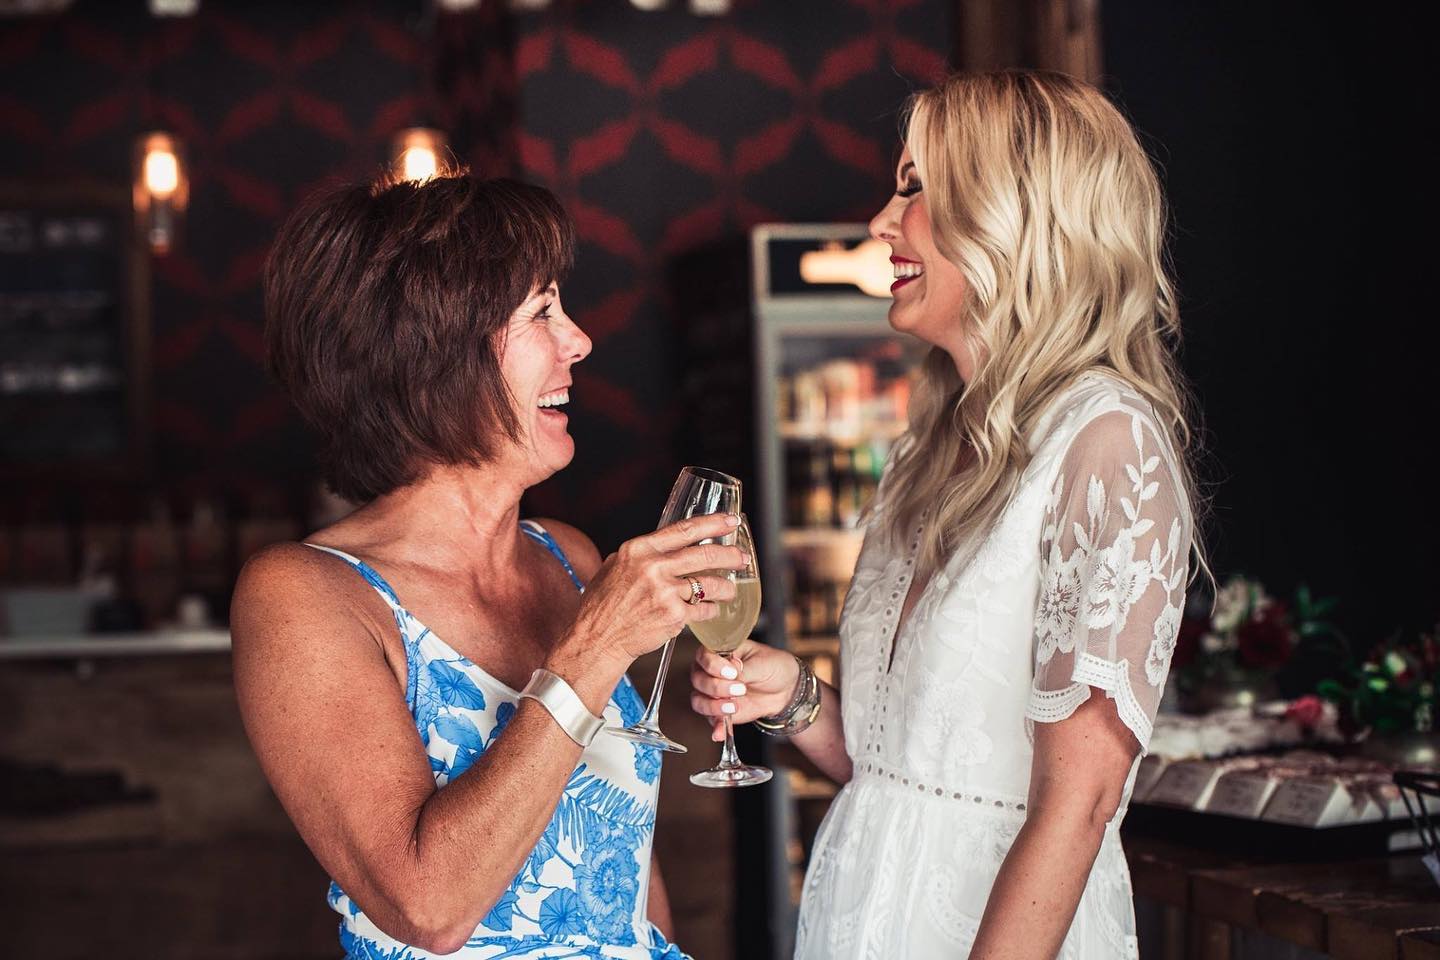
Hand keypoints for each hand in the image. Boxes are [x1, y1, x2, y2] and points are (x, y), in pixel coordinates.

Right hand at [560, 513, 746, 667]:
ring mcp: (664, 592)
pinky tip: (710, 610)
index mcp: (639, 549)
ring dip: (726, 587)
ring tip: (730, 589)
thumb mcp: (615, 566)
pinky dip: (709, 610)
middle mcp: (652, 567)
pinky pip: (702, 610)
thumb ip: (641, 555)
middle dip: (730, 556)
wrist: (597, 639)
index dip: (713, 523)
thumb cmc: (603, 605)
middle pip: (704, 554)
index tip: (729, 521)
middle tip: (742, 558)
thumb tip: (666, 547)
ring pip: (709, 584)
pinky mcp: (673, 615)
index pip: (684, 529)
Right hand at [690, 639, 800, 741]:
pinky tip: (720, 733)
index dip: (713, 665)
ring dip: (714, 706)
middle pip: (698, 680)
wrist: (785, 689)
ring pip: (698, 700)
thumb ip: (744, 669)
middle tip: (740, 689)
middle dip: (717, 687)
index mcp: (719, 652)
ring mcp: (712, 693)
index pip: (703, 656)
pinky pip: (711, 720)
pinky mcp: (719, 711)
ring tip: (734, 707)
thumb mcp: (762, 663)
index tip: (732, 672)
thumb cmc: (772, 667)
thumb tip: (732, 674)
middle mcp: (710, 672)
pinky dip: (715, 727)